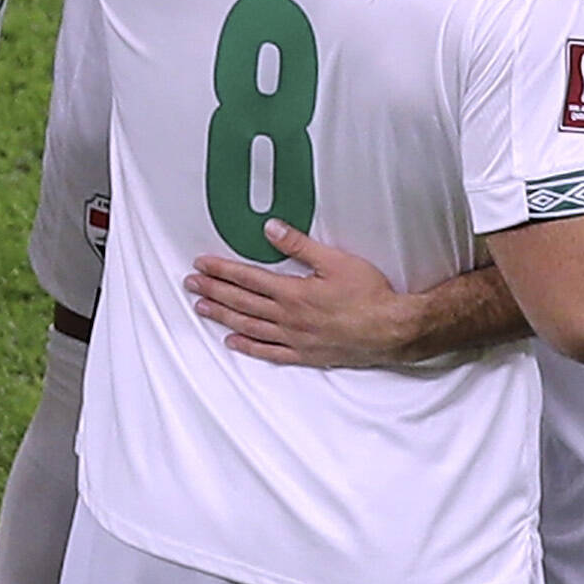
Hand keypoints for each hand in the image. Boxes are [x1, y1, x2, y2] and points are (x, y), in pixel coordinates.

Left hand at [183, 225, 426, 368]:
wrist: (392, 330)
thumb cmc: (369, 295)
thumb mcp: (336, 260)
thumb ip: (300, 246)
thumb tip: (272, 229)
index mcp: (293, 292)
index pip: (248, 278)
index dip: (222, 270)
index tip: (202, 264)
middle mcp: (288, 317)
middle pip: (242, 302)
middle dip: (213, 291)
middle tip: (191, 284)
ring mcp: (295, 338)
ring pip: (249, 327)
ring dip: (222, 317)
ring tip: (202, 308)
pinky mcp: (305, 354)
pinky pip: (270, 352)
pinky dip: (248, 347)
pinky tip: (232, 342)